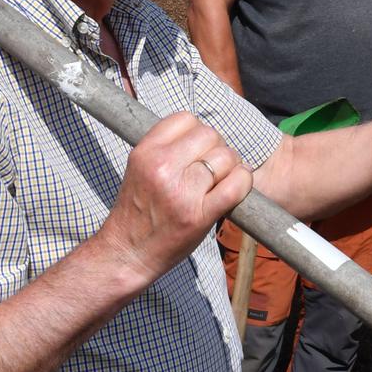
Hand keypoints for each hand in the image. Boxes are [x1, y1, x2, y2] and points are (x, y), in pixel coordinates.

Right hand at [100, 112, 252, 287]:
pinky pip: (236, 185)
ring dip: (231, 166)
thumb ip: (166, 149)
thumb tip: (205, 134)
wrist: (127, 252)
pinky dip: (243, 182)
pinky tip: (237, 186)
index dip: (197, 132)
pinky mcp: (200, 215)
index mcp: (145, 153)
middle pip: (210, 134)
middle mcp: (162, 168)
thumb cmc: (138, 211)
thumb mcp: (140, 170)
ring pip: (226, 157)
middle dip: (217, 148)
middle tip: (214, 166)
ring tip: (222, 180)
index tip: (198, 148)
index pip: (185, 119)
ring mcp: (182, 192)